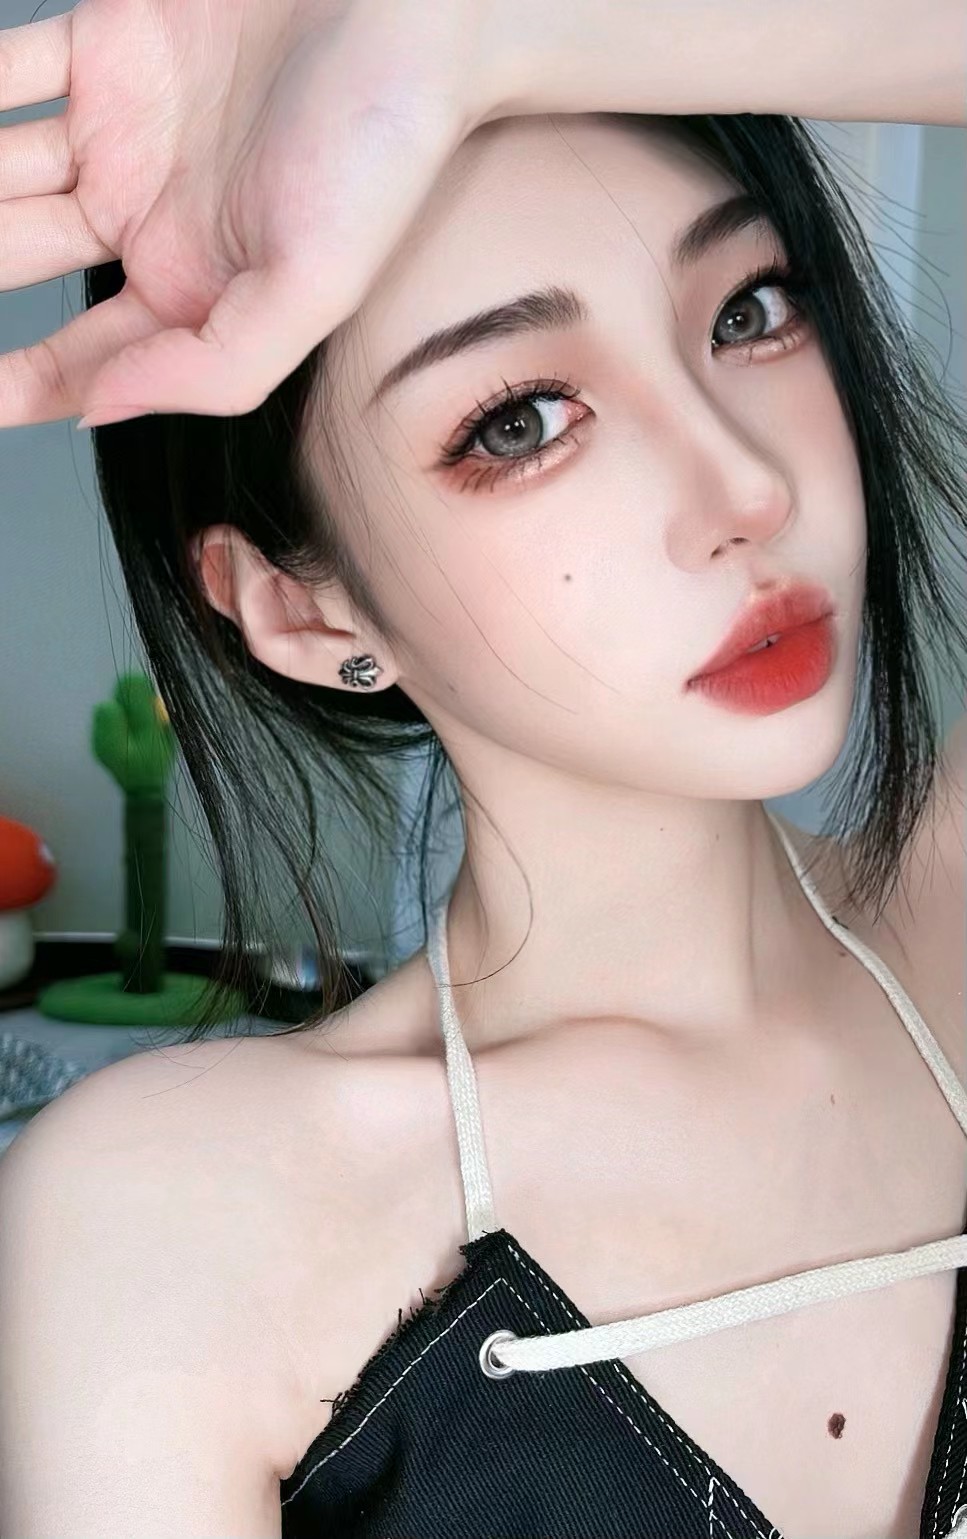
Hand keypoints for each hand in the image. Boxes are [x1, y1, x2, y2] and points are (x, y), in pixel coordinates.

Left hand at [0, 0, 502, 429]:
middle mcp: (150, 215)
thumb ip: (211, 368)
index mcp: (196, 286)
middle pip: (22, 261)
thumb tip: (99, 409)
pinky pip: (6, 73)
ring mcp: (122, 128)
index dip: (20, 382)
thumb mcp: (312, 290)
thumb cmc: (385, 143)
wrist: (412, 2)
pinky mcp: (106, 42)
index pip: (84, 352)